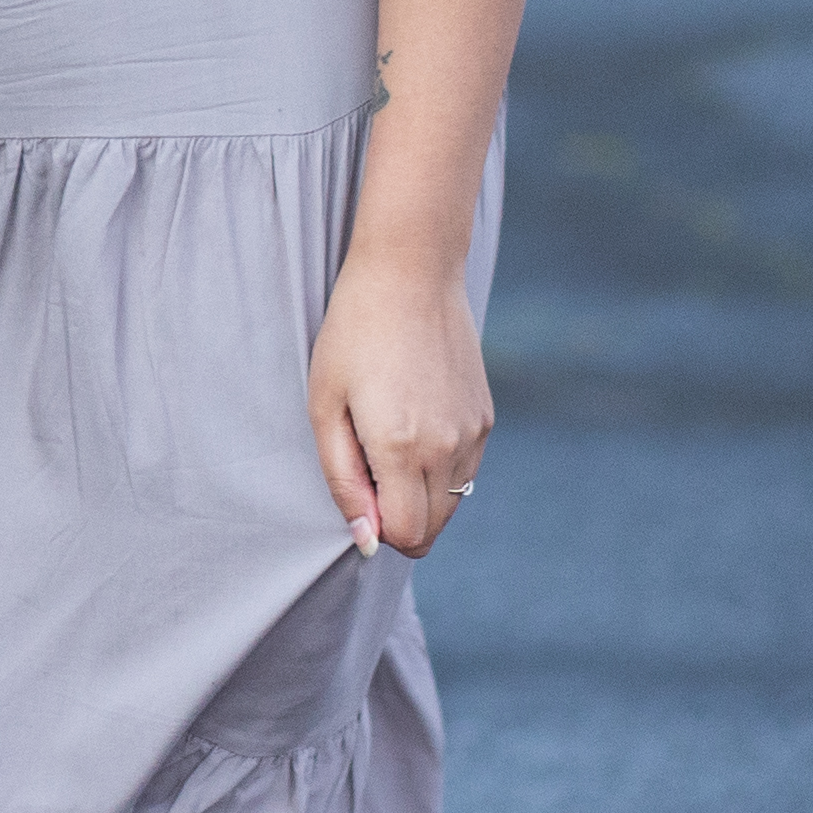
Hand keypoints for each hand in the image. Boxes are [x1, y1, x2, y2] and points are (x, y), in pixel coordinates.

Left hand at [309, 255, 490, 557]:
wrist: (411, 273)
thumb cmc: (354, 334)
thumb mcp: (325, 405)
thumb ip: (343, 479)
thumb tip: (368, 539)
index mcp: (402, 447)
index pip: (407, 536)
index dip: (377, 528)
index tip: (357, 487)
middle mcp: (448, 447)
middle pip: (432, 530)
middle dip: (398, 516)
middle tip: (367, 462)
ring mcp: (474, 433)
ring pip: (452, 504)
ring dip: (420, 492)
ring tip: (389, 434)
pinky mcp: (486, 418)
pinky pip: (465, 471)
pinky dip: (439, 467)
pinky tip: (415, 419)